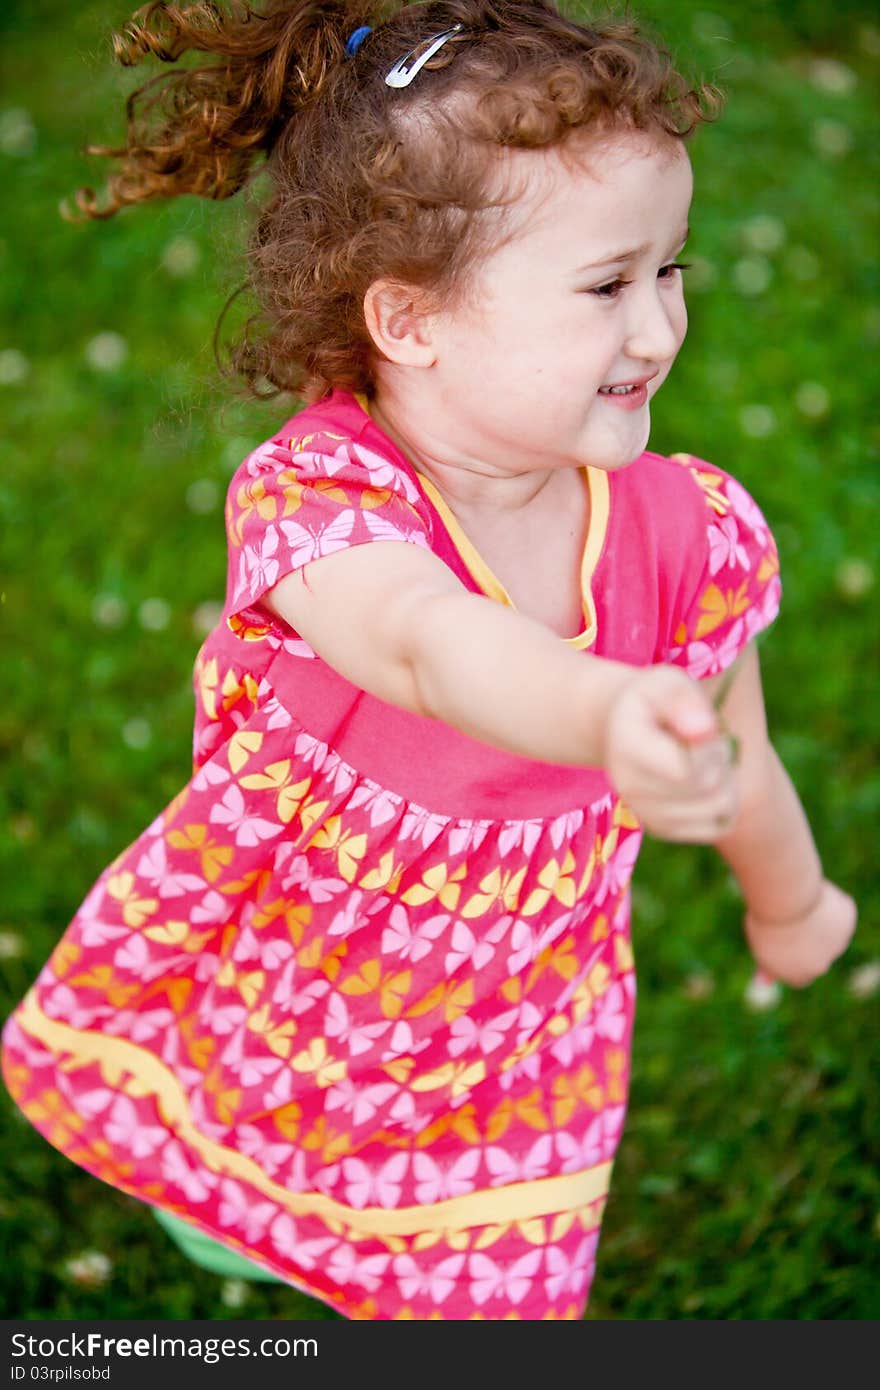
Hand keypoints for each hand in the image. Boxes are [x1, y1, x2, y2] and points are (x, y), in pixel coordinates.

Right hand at [603, 665, 738, 841]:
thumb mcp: (665, 683)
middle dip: (721, 758)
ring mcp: (647, 815)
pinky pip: (720, 824)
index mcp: (627, 749)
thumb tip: (704, 731)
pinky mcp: (666, 830)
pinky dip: (726, 803)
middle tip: (708, 738)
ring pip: (720, 808)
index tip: (706, 727)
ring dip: (727, 780)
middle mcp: (630, 789)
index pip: (685, 769)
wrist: (623, 730)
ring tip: (707, 759)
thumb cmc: (652, 701)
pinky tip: (707, 782)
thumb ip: (682, 699)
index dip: (710, 748)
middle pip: (707, 787)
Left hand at [744, 879, 856, 987]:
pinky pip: (837, 910)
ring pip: (828, 930)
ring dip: (818, 920)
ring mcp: (838, 944)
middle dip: (807, 938)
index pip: (799, 974)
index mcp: (797, 977)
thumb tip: (764, 983)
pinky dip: (827, 902)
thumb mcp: (762, 948)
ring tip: (797, 905)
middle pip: (816, 954)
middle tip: (788, 917)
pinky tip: (812, 896)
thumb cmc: (767, 924)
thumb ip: (768, 967)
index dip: (791, 955)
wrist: (785, 901)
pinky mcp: (847, 921)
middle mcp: (821, 967)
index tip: (782, 939)